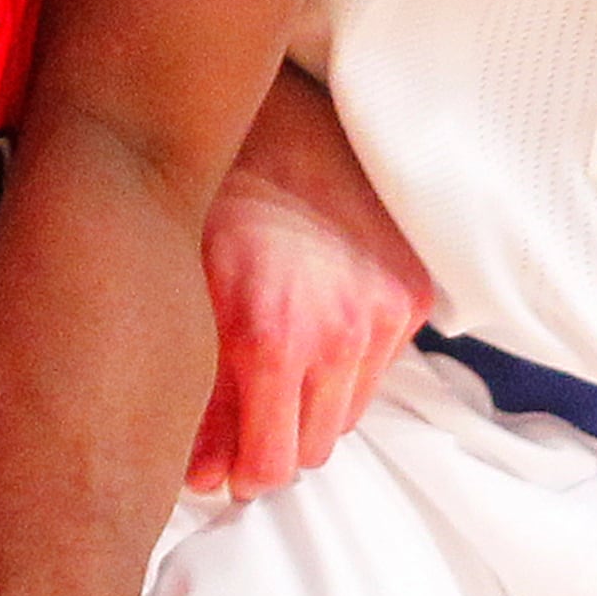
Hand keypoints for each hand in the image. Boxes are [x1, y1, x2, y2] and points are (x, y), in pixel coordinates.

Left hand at [190, 64, 427, 500]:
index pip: (271, 466)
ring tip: (273, 372)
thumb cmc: (211, 203)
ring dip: (311, 408)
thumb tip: (202, 479)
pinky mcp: (413, 291)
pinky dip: (348, 363)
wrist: (274, 116)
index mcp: (271, 339)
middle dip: (272, 445)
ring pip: (349, 412)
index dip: (237, 477)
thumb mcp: (183, 301)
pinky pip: (381, 364)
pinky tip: (312, 328)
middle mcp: (339, 334)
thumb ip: (197, 398)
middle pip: (314, 450)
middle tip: (239, 424)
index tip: (217, 471)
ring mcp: (384, 313)